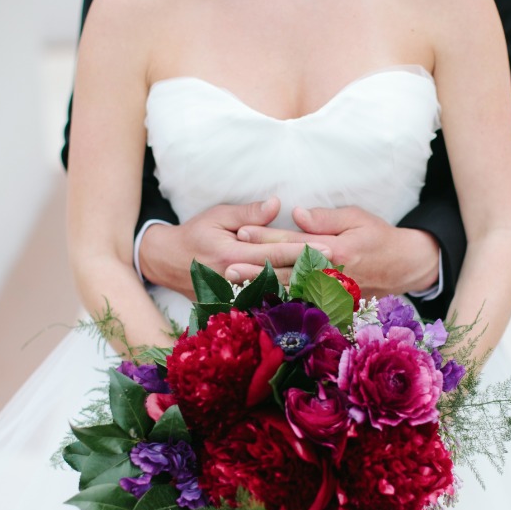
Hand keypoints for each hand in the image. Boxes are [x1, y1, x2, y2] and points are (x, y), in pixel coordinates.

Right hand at [138, 198, 331, 294]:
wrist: (168, 262)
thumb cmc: (195, 233)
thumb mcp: (218, 215)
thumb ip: (248, 213)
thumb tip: (277, 205)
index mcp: (231, 254)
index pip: (274, 252)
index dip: (303, 250)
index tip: (329, 247)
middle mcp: (234, 278)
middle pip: (280, 276)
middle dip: (312, 273)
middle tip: (342, 269)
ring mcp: (234, 295)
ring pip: (276, 294)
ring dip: (305, 290)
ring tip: (336, 286)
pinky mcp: (234, 304)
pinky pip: (265, 303)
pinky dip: (289, 302)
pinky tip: (311, 301)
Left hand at [236, 205, 439, 296]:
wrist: (402, 266)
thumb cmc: (378, 236)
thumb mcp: (356, 218)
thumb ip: (325, 219)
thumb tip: (297, 214)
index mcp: (335, 251)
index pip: (293, 241)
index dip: (267, 236)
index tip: (242, 231)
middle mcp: (331, 275)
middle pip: (287, 270)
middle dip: (256, 267)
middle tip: (228, 265)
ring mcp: (331, 292)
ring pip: (291, 290)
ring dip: (263, 287)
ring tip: (236, 285)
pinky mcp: (332, 302)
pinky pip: (302, 303)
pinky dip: (279, 301)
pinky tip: (260, 300)